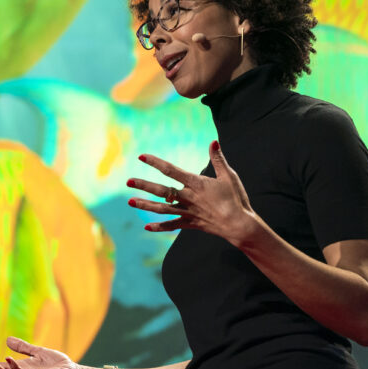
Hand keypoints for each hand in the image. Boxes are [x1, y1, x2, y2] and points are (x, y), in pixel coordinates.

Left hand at [128, 140, 258, 244]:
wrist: (239, 225)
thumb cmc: (236, 198)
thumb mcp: (228, 176)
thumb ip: (219, 159)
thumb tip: (214, 142)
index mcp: (196, 183)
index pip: (171, 170)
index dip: (155, 162)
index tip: (142, 156)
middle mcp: (188, 197)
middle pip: (161, 190)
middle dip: (143, 185)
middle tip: (127, 181)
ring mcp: (188, 212)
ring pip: (162, 208)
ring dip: (145, 204)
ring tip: (130, 201)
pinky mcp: (191, 224)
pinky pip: (172, 225)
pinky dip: (159, 226)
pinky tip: (146, 226)